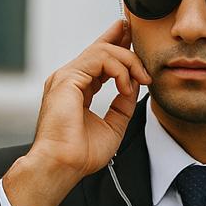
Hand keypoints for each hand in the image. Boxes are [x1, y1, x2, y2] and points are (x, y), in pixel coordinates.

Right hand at [3, 20, 150, 205]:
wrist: (64, 165)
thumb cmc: (80, 154)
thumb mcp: (112, 126)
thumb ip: (122, 105)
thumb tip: (135, 85)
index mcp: (76, 91)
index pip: (97, 62)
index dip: (115, 47)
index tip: (131, 40)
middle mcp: (69, 81)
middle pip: (98, 48)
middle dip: (121, 40)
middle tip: (140, 42)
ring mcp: (66, 77)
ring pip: (102, 51)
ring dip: (128, 62)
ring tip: (142, 78)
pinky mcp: (67, 78)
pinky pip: (99, 59)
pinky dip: (119, 69)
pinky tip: (126, 85)